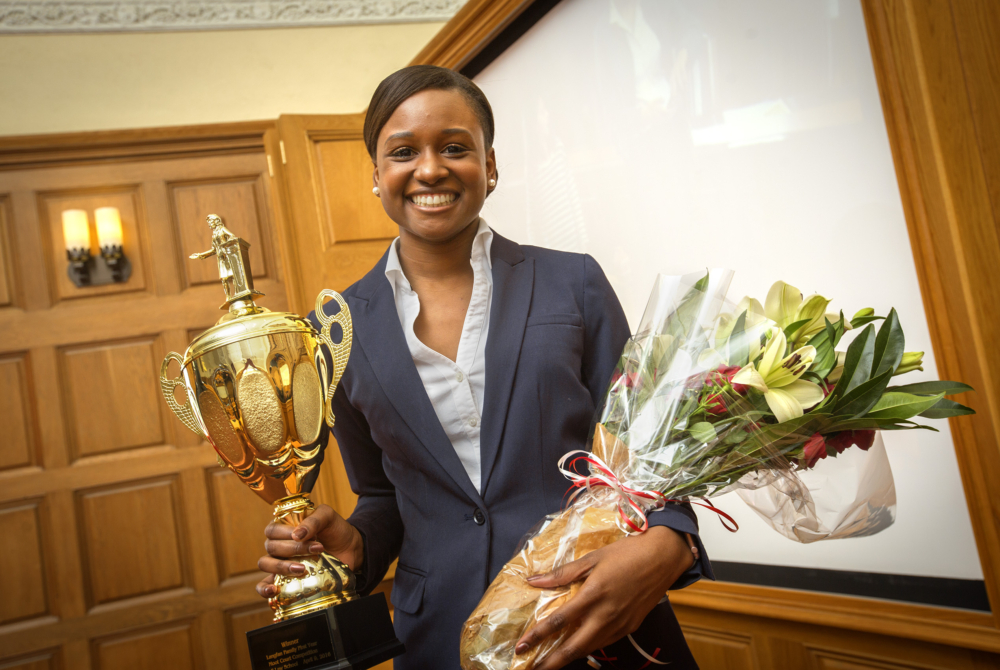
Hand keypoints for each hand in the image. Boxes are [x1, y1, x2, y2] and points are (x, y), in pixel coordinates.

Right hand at [255, 504, 364, 598]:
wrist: (350, 549)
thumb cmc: (335, 530)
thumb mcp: (327, 517)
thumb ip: (313, 520)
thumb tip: (297, 534)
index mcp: (284, 528)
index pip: (272, 530)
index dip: (285, 534)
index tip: (304, 537)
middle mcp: (279, 545)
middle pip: (271, 547)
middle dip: (293, 549)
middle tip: (316, 550)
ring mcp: (280, 563)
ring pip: (266, 564)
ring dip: (281, 567)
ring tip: (301, 569)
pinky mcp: (285, 581)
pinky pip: (265, 586)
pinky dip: (264, 589)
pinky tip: (273, 590)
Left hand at [514, 526, 693, 669]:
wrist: (662, 559)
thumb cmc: (626, 553)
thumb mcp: (592, 558)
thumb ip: (562, 573)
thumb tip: (534, 580)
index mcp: (593, 595)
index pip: (559, 621)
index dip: (537, 636)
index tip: (521, 647)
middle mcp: (605, 615)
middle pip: (573, 648)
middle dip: (551, 662)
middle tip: (532, 668)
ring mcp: (619, 624)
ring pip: (588, 649)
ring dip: (567, 658)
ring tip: (550, 662)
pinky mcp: (629, 628)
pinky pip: (603, 642)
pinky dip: (587, 648)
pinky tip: (576, 647)